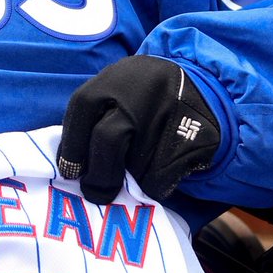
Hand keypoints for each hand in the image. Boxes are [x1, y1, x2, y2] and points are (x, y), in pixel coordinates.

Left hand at [56, 56, 219, 203]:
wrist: (202, 86)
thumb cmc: (141, 99)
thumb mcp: (115, 91)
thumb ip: (93, 119)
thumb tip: (71, 168)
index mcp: (113, 79)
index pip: (81, 109)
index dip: (71, 146)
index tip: (70, 173)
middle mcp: (139, 92)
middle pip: (107, 140)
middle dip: (98, 174)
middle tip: (95, 192)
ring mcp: (169, 112)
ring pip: (136, 165)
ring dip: (129, 181)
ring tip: (131, 176)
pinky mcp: (195, 136)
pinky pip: (162, 176)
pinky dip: (152, 186)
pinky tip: (154, 176)